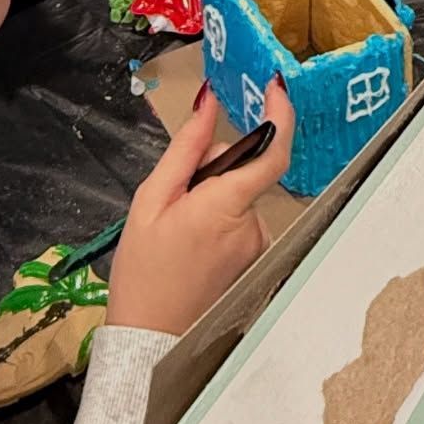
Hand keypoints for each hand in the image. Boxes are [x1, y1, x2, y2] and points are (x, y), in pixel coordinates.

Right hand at [106, 79, 293, 334]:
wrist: (150, 337)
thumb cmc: (143, 272)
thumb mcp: (152, 199)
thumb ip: (186, 148)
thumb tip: (209, 103)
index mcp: (225, 206)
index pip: (272, 151)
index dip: (280, 114)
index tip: (275, 86)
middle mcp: (252, 225)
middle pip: (244, 170)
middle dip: (213, 166)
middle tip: (175, 190)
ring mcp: (257, 245)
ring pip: (240, 194)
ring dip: (213, 195)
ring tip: (177, 225)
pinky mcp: (255, 258)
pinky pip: (241, 218)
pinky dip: (219, 216)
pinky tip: (190, 240)